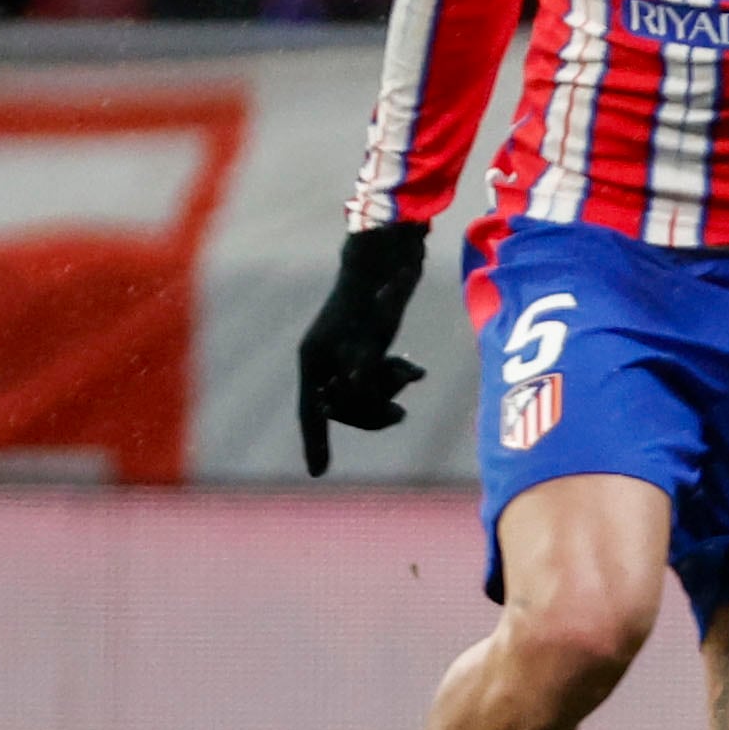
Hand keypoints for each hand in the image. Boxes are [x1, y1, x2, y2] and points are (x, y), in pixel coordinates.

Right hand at [297, 221, 429, 476]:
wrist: (388, 255)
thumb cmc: (372, 296)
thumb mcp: (366, 341)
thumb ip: (362, 376)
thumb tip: (358, 398)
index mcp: (313, 359)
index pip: (312, 412)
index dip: (317, 442)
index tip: (318, 474)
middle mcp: (324, 358)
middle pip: (344, 407)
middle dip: (372, 412)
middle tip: (400, 416)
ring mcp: (345, 351)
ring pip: (365, 393)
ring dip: (389, 392)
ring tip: (411, 374)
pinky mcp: (368, 342)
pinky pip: (378, 376)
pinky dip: (397, 376)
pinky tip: (416, 371)